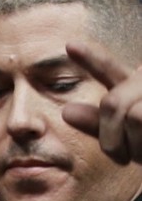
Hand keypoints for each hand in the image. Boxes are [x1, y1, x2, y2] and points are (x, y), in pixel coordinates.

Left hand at [63, 40, 141, 163]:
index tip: (69, 45)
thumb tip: (66, 111)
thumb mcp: (123, 138)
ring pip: (135, 116)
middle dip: (109, 135)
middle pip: (113, 103)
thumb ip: (98, 123)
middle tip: (119, 155)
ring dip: (135, 144)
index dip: (92, 60)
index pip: (110, 72)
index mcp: (136, 85)